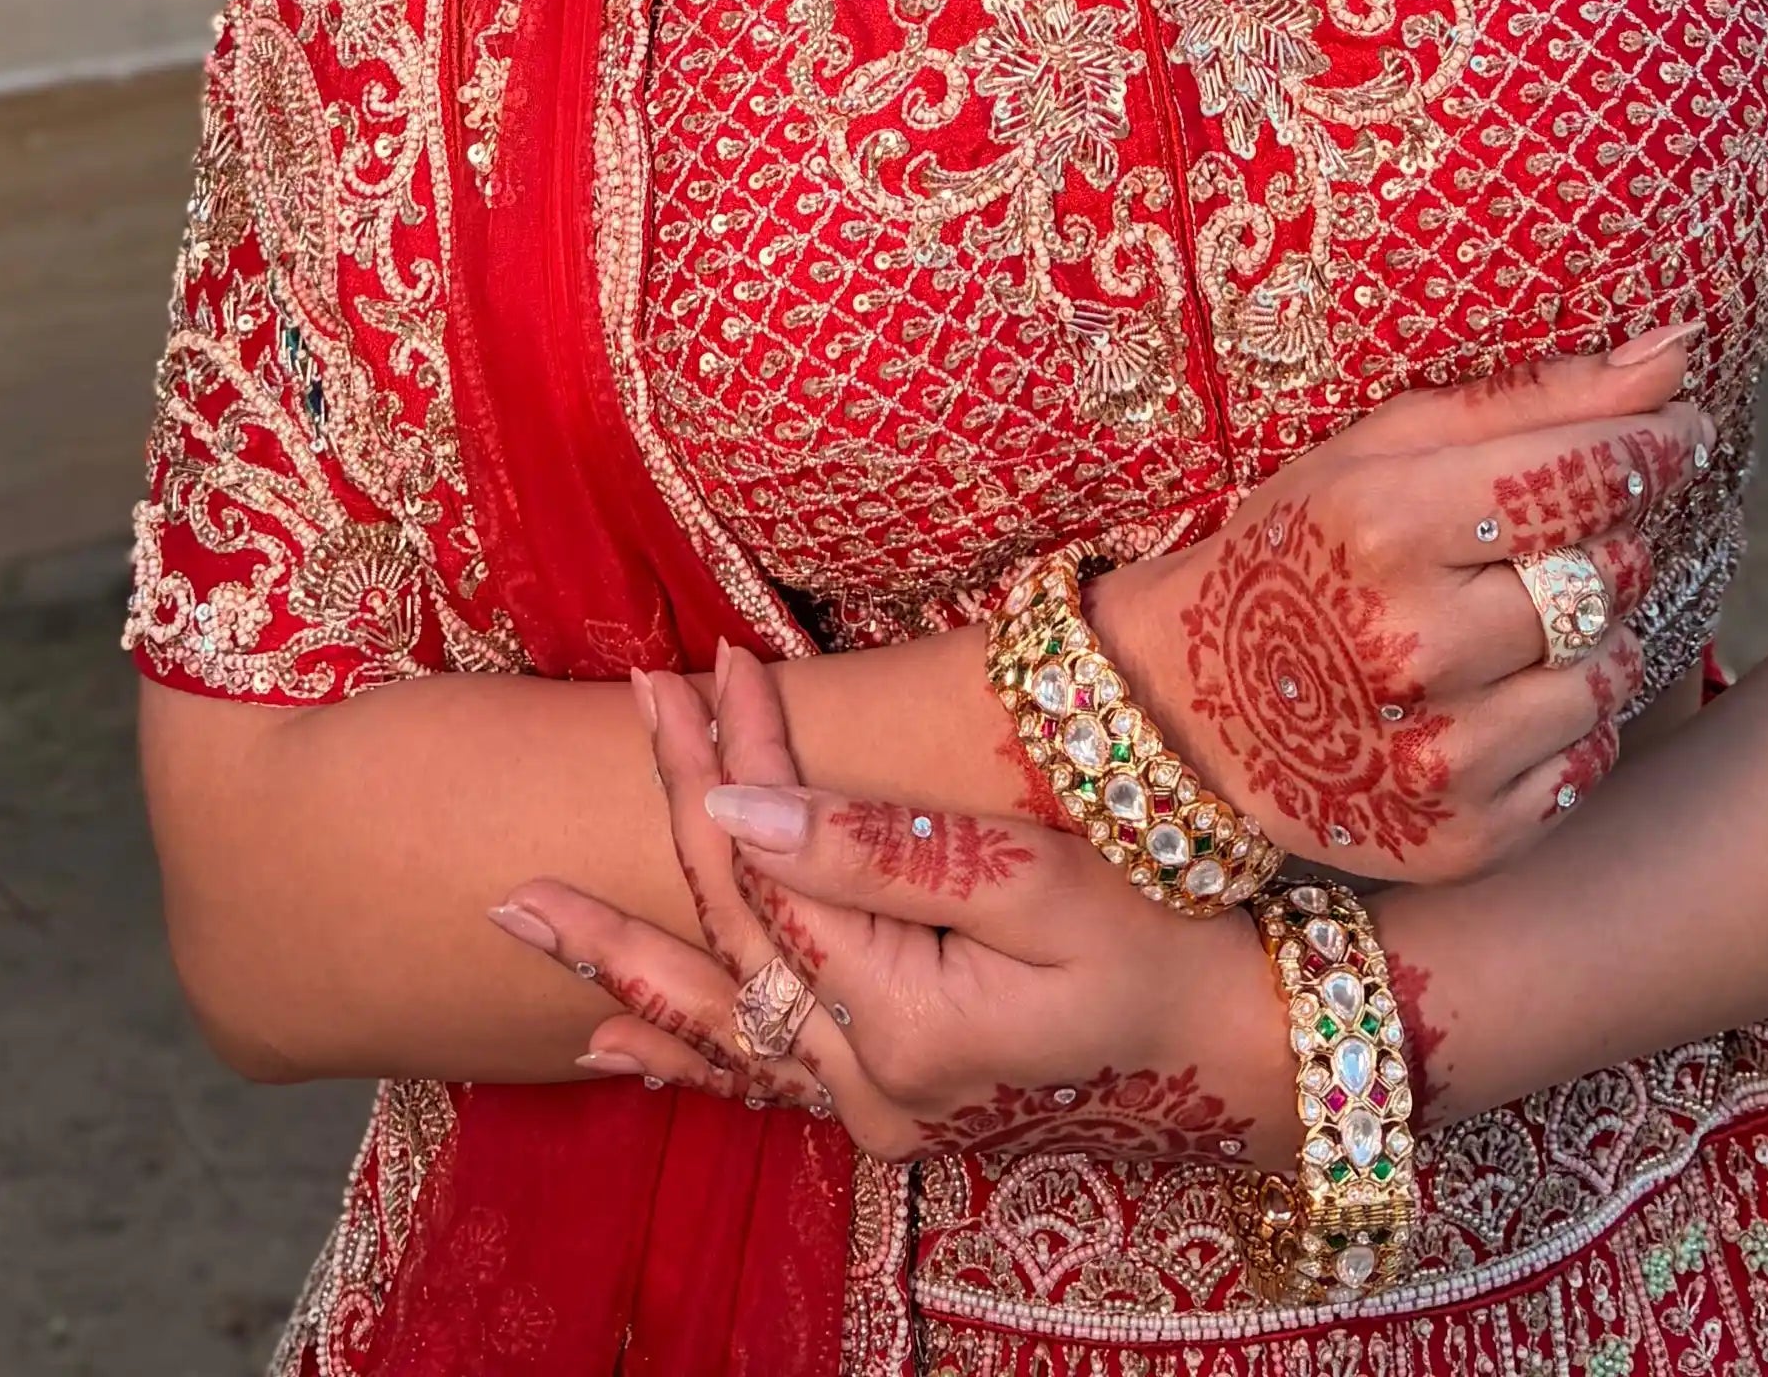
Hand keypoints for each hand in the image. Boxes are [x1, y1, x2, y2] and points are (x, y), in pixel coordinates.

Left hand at [492, 646, 1291, 1168]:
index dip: (735, 758)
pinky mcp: (894, 1104)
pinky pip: (759, 1078)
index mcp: (900, 1023)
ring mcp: (878, 1107)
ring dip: (623, 959)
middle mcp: (869, 1085)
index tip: (707, 660)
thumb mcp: (1035, 880)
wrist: (1246, 1042)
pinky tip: (611, 1039)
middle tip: (630, 705)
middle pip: (734, 936)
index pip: (775, 868)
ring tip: (521, 914)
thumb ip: (880, 851)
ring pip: (720, 1021)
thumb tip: (737, 811)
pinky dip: (681, 1051)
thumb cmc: (1165, 936)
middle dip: (675, 813)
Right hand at [1090, 330, 1712, 882]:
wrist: (1193, 706)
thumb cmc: (1302, 547)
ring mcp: (1439, 755)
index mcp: (1383, 523)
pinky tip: (1503, 700)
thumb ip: (1535, 398)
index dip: (1652, 443)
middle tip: (1543, 543)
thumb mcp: (1383, 449)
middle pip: (1605, 573)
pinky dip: (1571, 722)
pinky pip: (1590, 758)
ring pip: (1612, 670)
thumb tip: (1678, 349)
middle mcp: (1412, 644)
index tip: (1678, 429)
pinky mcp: (1465, 839)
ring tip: (1518, 624)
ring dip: (1594, 637)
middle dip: (1602, 544)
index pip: (1579, 475)